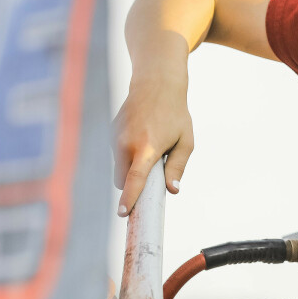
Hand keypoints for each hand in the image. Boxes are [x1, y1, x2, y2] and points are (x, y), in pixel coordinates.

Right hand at [112, 68, 193, 215]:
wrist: (156, 84)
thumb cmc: (175, 114)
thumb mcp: (185, 141)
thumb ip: (177, 167)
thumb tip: (173, 190)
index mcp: (147, 148)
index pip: (134, 180)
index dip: (129, 198)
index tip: (123, 213)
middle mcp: (127, 144)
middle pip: (122, 179)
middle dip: (133, 183)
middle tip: (151, 175)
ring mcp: (116, 137)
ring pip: (119, 166)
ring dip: (132, 166)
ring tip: (151, 145)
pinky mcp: (111, 131)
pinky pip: (118, 152)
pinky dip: (128, 152)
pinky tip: (143, 135)